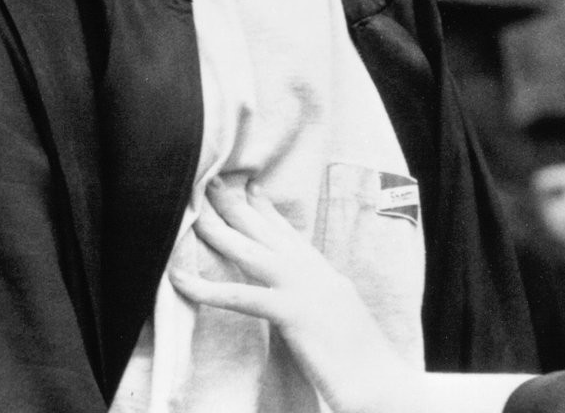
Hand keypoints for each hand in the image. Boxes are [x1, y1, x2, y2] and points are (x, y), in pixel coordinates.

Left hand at [171, 177, 416, 412]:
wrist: (383, 383)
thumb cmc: (363, 363)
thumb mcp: (340, 320)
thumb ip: (321, 302)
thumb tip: (305, 300)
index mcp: (326, 277)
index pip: (291, 236)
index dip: (268, 210)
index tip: (251, 188)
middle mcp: (315, 274)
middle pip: (268, 232)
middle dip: (237, 205)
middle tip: (212, 182)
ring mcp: (305, 290)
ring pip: (252, 252)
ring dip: (220, 230)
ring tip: (193, 216)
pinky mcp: (293, 313)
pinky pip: (241, 297)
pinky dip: (207, 288)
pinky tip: (181, 280)